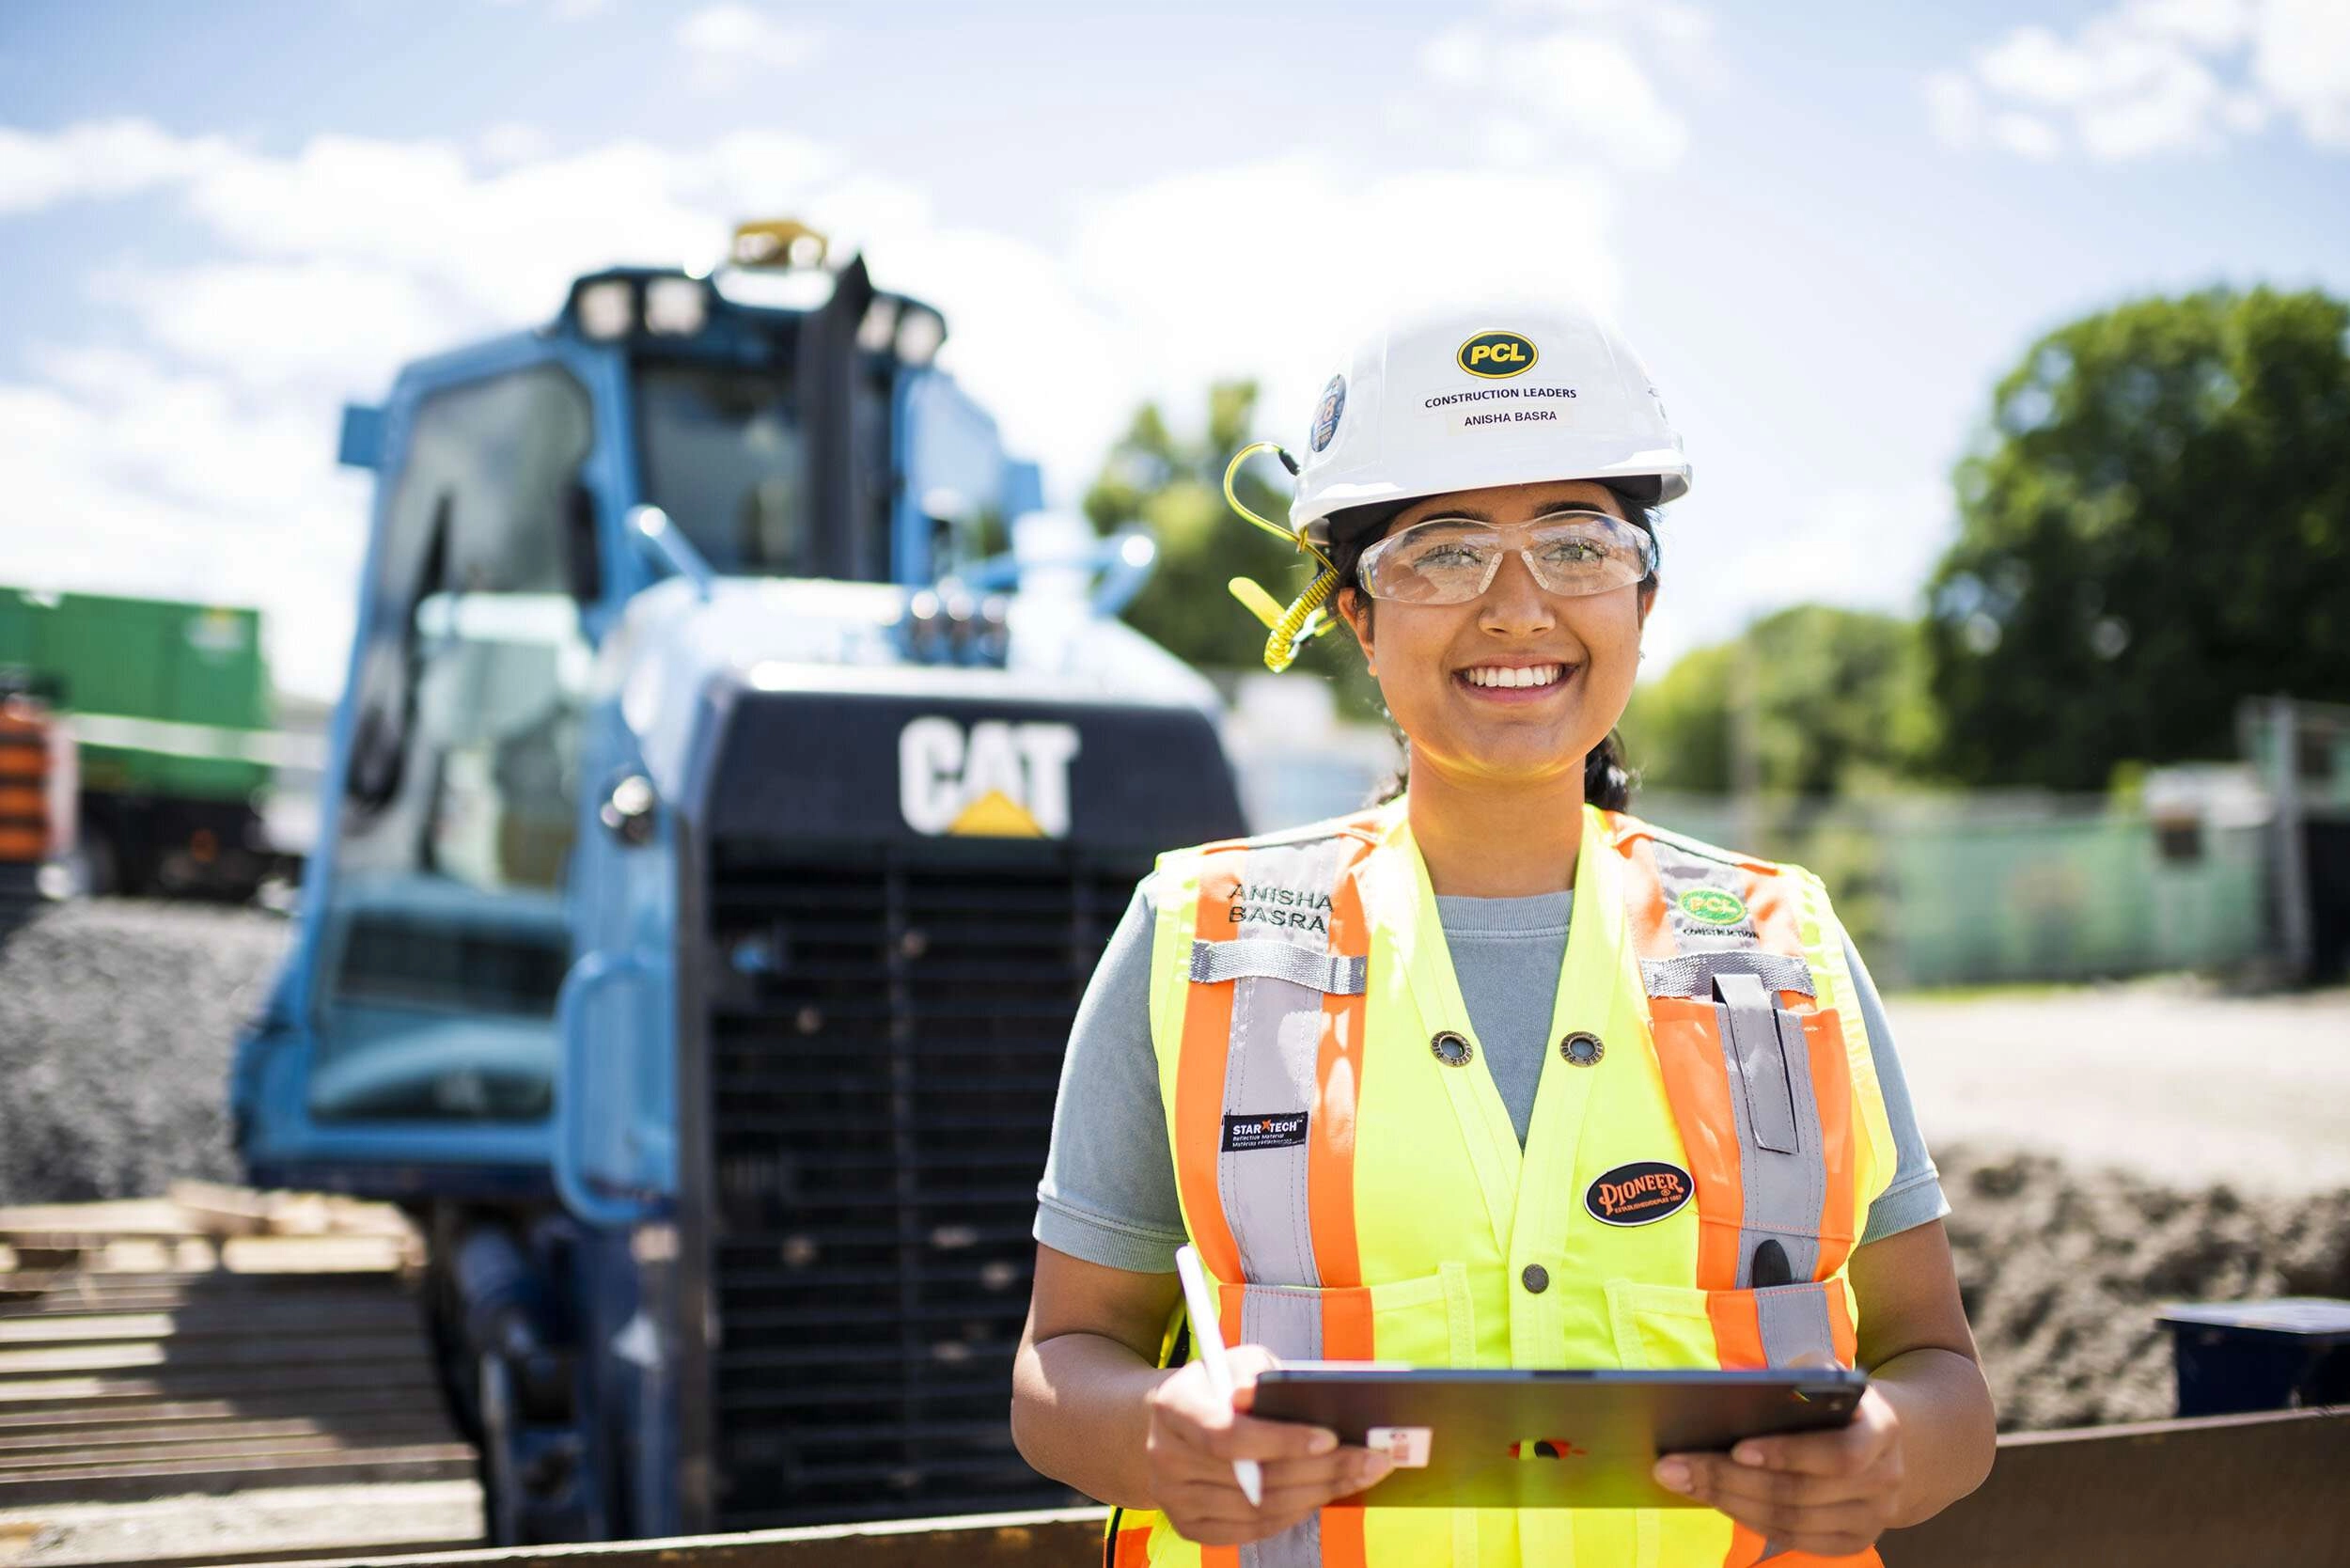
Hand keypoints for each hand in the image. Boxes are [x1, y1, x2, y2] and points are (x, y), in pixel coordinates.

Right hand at [1144, 1344, 1394, 1544]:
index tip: (1331, 1437)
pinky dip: (1291, 1517)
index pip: (1228, 1434)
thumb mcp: (1235, 1361)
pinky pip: (1249, 1531)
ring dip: (1315, 1496)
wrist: (1168, 1423)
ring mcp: (1172, 1498)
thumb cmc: (1217, 1385)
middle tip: (1371, 1461)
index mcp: (1173, 1406)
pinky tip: (1319, 1497)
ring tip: (1356, 1478)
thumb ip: (1260, 1373)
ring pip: (1257, 1510)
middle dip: (1321, 1471)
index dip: (1282, 1440)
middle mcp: (1164, 1456)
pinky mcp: (1186, 1526)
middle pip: (1252, 1478)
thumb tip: (1288, 1398)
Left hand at [1652, 1386, 1904, 1556]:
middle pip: (1801, 1493)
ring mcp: (1871, 1518)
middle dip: (1731, 1480)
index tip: (1736, 1449)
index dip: (1788, 1454)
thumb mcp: (1826, 1372)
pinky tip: (1715, 1500)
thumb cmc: (1835, 1398)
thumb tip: (1737, 1390)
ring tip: (1683, 1481)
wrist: (1882, 1439)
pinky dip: (1749, 1520)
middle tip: (1675, 1466)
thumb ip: (1797, 1375)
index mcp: (1882, 1430)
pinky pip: (1794, 1539)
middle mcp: (1884, 1481)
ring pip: (1791, 1522)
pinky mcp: (1852, 1542)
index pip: (1839, 1455)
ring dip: (1730, 1502)